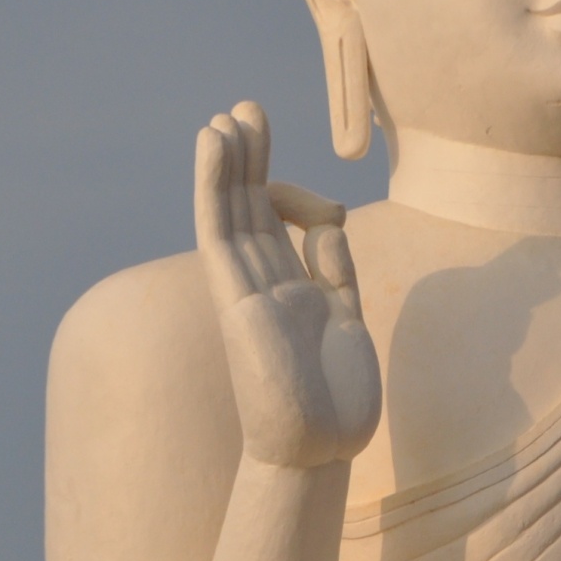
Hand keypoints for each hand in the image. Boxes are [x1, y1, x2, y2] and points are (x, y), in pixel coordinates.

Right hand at [194, 101, 380, 468]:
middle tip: (245, 110)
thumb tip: (328, 220)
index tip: (305, 181)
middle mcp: (264, 285)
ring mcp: (246, 289)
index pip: (280, 223)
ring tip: (222, 119)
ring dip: (224, 163)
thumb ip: (336, 270)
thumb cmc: (338, 401)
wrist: (321, 450)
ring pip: (229, 212)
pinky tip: (211, 146)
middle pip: (250, 208)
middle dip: (249, 159)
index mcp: (292, 290)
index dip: (287, 188)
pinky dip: (211, 187)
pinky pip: (218, 232)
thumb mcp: (349, 319)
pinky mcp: (235, 297)